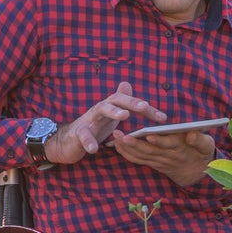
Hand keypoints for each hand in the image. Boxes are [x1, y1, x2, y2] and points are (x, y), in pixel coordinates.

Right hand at [46, 81, 166, 164]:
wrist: (67, 141)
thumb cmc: (92, 127)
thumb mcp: (109, 115)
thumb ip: (121, 103)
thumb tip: (126, 83)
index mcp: (112, 107)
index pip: (131, 104)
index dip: (148, 109)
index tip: (163, 118)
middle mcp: (100, 109)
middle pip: (117, 100)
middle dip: (131, 102)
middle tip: (144, 106)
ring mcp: (88, 120)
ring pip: (100, 110)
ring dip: (113, 111)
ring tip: (124, 115)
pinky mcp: (78, 133)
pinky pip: (83, 135)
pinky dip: (88, 141)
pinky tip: (93, 149)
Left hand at [108, 129, 215, 186]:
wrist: (197, 173)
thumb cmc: (202, 153)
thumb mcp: (207, 145)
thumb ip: (200, 140)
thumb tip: (191, 134)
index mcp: (181, 149)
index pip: (170, 144)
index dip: (160, 141)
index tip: (149, 135)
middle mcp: (168, 156)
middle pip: (150, 151)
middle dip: (135, 144)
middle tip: (123, 135)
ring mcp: (159, 161)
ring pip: (141, 156)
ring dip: (127, 148)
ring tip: (116, 137)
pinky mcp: (153, 164)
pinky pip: (138, 160)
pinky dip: (127, 154)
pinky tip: (117, 145)